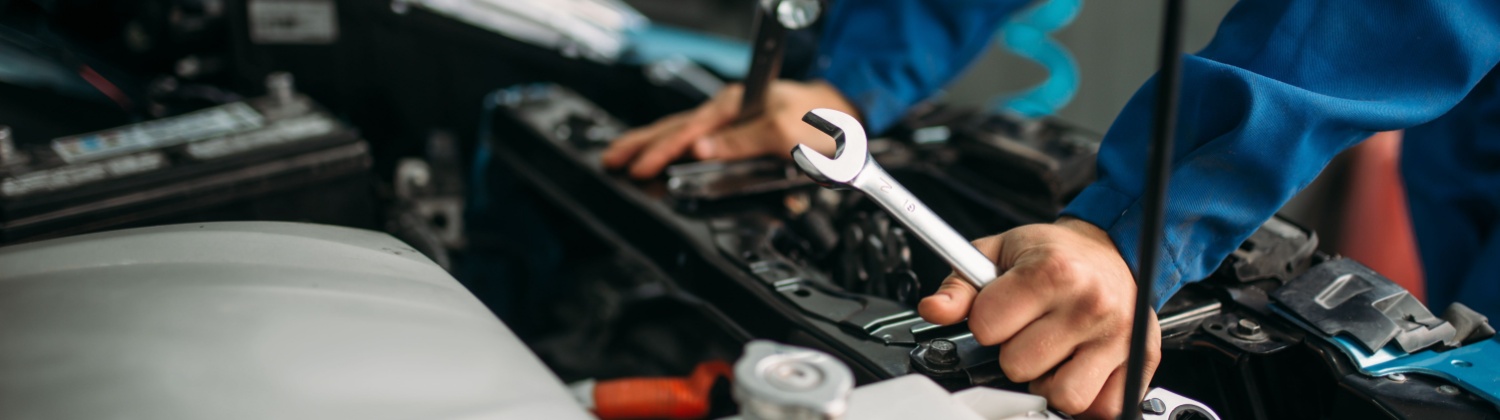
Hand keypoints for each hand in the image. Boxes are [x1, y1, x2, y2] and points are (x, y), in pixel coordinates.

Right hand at [601, 80, 858, 178]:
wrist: (849, 116)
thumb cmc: (823, 120)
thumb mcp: (786, 133)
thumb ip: (742, 143)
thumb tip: (701, 151)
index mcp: (739, 104)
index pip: (690, 130)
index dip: (661, 149)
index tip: (640, 166)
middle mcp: (732, 109)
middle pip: (676, 128)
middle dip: (641, 145)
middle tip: (611, 160)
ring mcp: (733, 120)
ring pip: (682, 133)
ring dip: (649, 145)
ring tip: (620, 156)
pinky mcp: (739, 132)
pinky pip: (697, 139)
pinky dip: (671, 147)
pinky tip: (657, 154)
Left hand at [917, 217, 1160, 418]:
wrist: (1111, 249)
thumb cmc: (1053, 254)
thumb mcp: (997, 253)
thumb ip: (960, 287)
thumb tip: (933, 310)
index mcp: (1052, 272)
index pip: (987, 327)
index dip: (986, 322)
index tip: (1001, 310)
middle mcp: (1089, 305)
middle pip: (1018, 366)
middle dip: (1014, 352)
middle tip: (1029, 329)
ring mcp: (1118, 336)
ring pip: (1062, 395)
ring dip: (1048, 381)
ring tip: (1052, 352)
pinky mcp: (1139, 361)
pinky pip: (1101, 408)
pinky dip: (1085, 397)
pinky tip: (1077, 367)